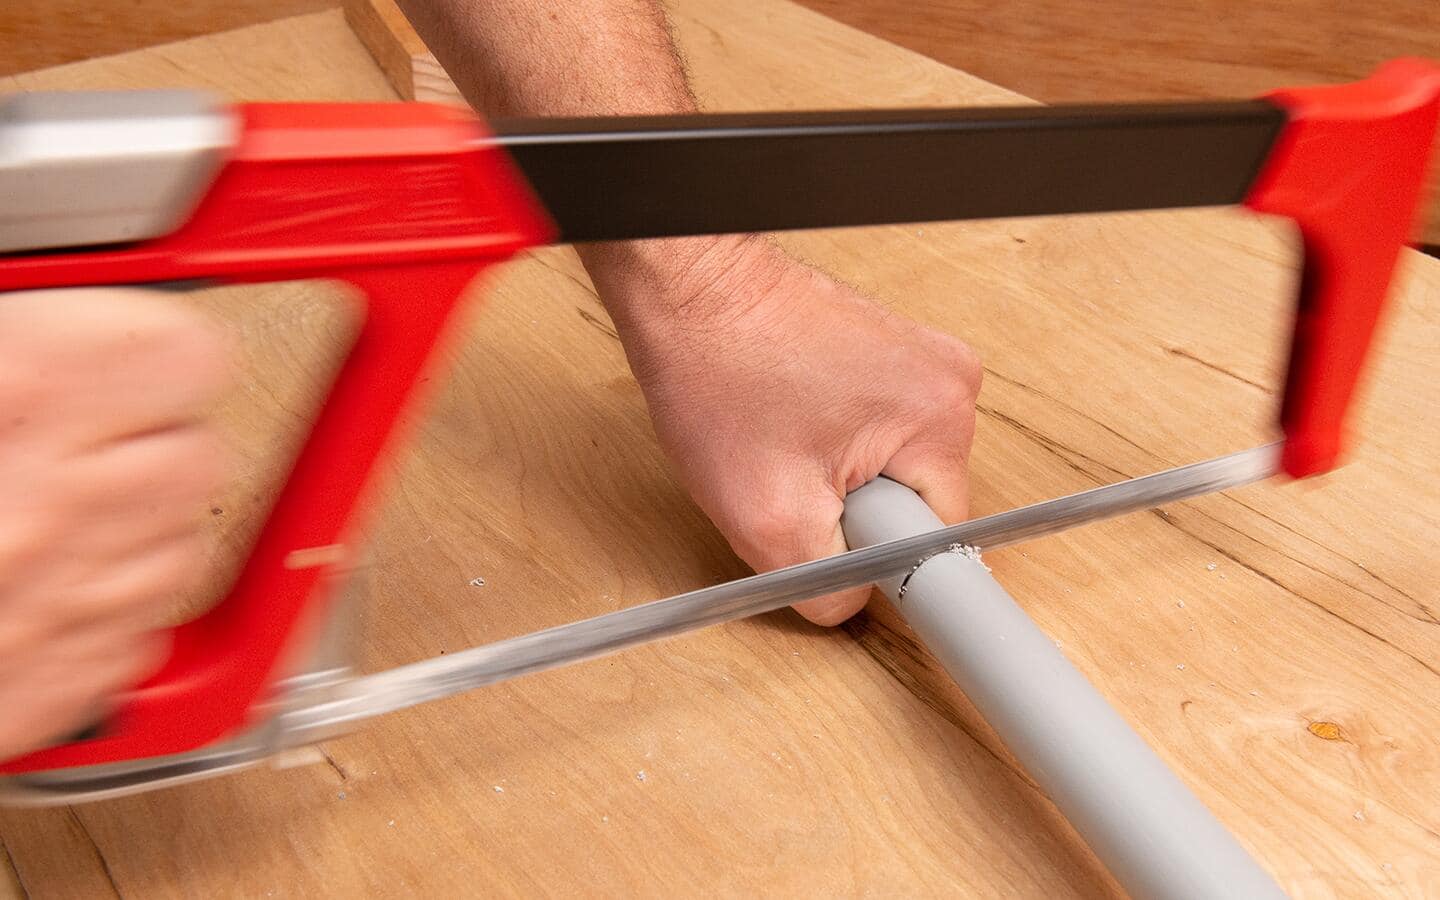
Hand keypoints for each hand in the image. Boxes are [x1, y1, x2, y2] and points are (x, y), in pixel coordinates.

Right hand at [0, 289, 226, 758]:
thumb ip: (1, 340)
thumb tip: (38, 325)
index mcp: (14, 388)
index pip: (181, 354)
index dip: (156, 348)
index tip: (135, 353)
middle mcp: (48, 500)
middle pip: (196, 452)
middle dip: (150, 437)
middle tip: (79, 433)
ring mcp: (55, 605)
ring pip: (182, 544)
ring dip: (136, 523)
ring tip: (47, 512)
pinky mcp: (47, 688)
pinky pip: (141, 632)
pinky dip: (109, 607)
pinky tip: (38, 585)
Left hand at [596, 238, 980, 624]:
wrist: (687, 288)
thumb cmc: (717, 372)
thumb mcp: (766, 517)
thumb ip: (826, 586)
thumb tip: (855, 604)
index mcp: (941, 418)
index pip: (938, 539)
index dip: (877, 557)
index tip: (830, 541)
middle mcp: (951, 381)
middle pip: (915, 502)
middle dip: (851, 512)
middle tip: (790, 478)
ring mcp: (922, 359)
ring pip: (891, 468)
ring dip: (837, 476)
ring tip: (785, 441)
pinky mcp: (891, 351)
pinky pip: (876, 430)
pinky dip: (831, 441)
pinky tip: (788, 420)